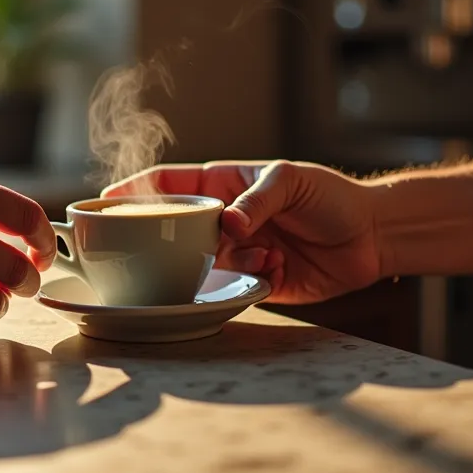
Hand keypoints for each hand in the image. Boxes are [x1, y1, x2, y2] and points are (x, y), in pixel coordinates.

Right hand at [103, 161, 381, 303]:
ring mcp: (232, 254)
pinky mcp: (250, 284)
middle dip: (159, 243)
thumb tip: (228, 225)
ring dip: (220, 265)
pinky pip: (230, 290)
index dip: (129, 194)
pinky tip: (281, 269)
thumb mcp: (291, 181)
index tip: (101, 205)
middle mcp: (219, 221)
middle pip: (168, 232)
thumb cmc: (330, 196)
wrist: (372, 237)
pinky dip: (251, 283)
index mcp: (220, 186)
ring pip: (197, 266)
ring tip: (260, 256)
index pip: (163, 186)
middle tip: (158, 251)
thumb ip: (257, 200)